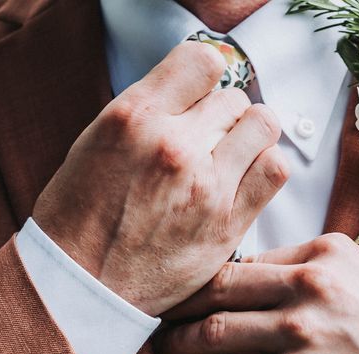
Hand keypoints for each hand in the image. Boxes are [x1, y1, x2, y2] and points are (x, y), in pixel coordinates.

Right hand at [33, 41, 288, 314]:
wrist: (86, 285)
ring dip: (252, 137)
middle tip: (210, 141)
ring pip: (262, 126)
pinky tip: (247, 180)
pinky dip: (266, 167)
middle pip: (233, 98)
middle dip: (224, 116)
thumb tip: (193, 96)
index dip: (205, 77)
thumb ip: (148, 114)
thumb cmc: (83, 217)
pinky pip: (275, 171)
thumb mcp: (97, 143)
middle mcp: (174, 146)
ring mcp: (206, 186)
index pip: (201, 61)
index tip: (201, 97)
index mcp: (134, 117)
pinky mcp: (228, 224)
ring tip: (234, 157)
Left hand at [154, 234, 358, 353]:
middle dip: (178, 305)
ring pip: (214, 333)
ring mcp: (302, 333)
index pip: (246, 261)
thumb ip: (311, 274)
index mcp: (327, 253)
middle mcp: (312, 286)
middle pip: (218, 288)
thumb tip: (254, 279)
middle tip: (157, 316)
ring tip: (167, 352)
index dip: (205, 277)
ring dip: (180, 346)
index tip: (185, 292)